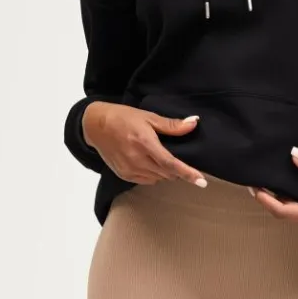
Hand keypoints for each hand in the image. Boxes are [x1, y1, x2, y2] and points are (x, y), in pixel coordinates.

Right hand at [82, 102, 206, 186]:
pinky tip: (148, 162)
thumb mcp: (148, 117)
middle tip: (176, 158)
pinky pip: (147, 180)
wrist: (95, 126)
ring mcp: (129, 169)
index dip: (188, 174)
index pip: (171, 164)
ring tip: (158, 157)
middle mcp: (137, 159)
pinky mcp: (124, 175)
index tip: (202, 182)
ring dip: (164, 172)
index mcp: (145, 143)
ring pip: (158, 179)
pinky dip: (153, 175)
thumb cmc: (123, 118)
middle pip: (167, 174)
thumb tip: (193, 122)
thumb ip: (171, 125)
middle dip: (176, 169)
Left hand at [250, 147, 297, 237]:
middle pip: (286, 213)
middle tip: (263, 183)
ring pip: (296, 215)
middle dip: (274, 199)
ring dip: (287, 202)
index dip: (265, 200)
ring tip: (277, 184)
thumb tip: (294, 154)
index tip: (255, 189)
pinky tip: (295, 193)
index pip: (281, 210)